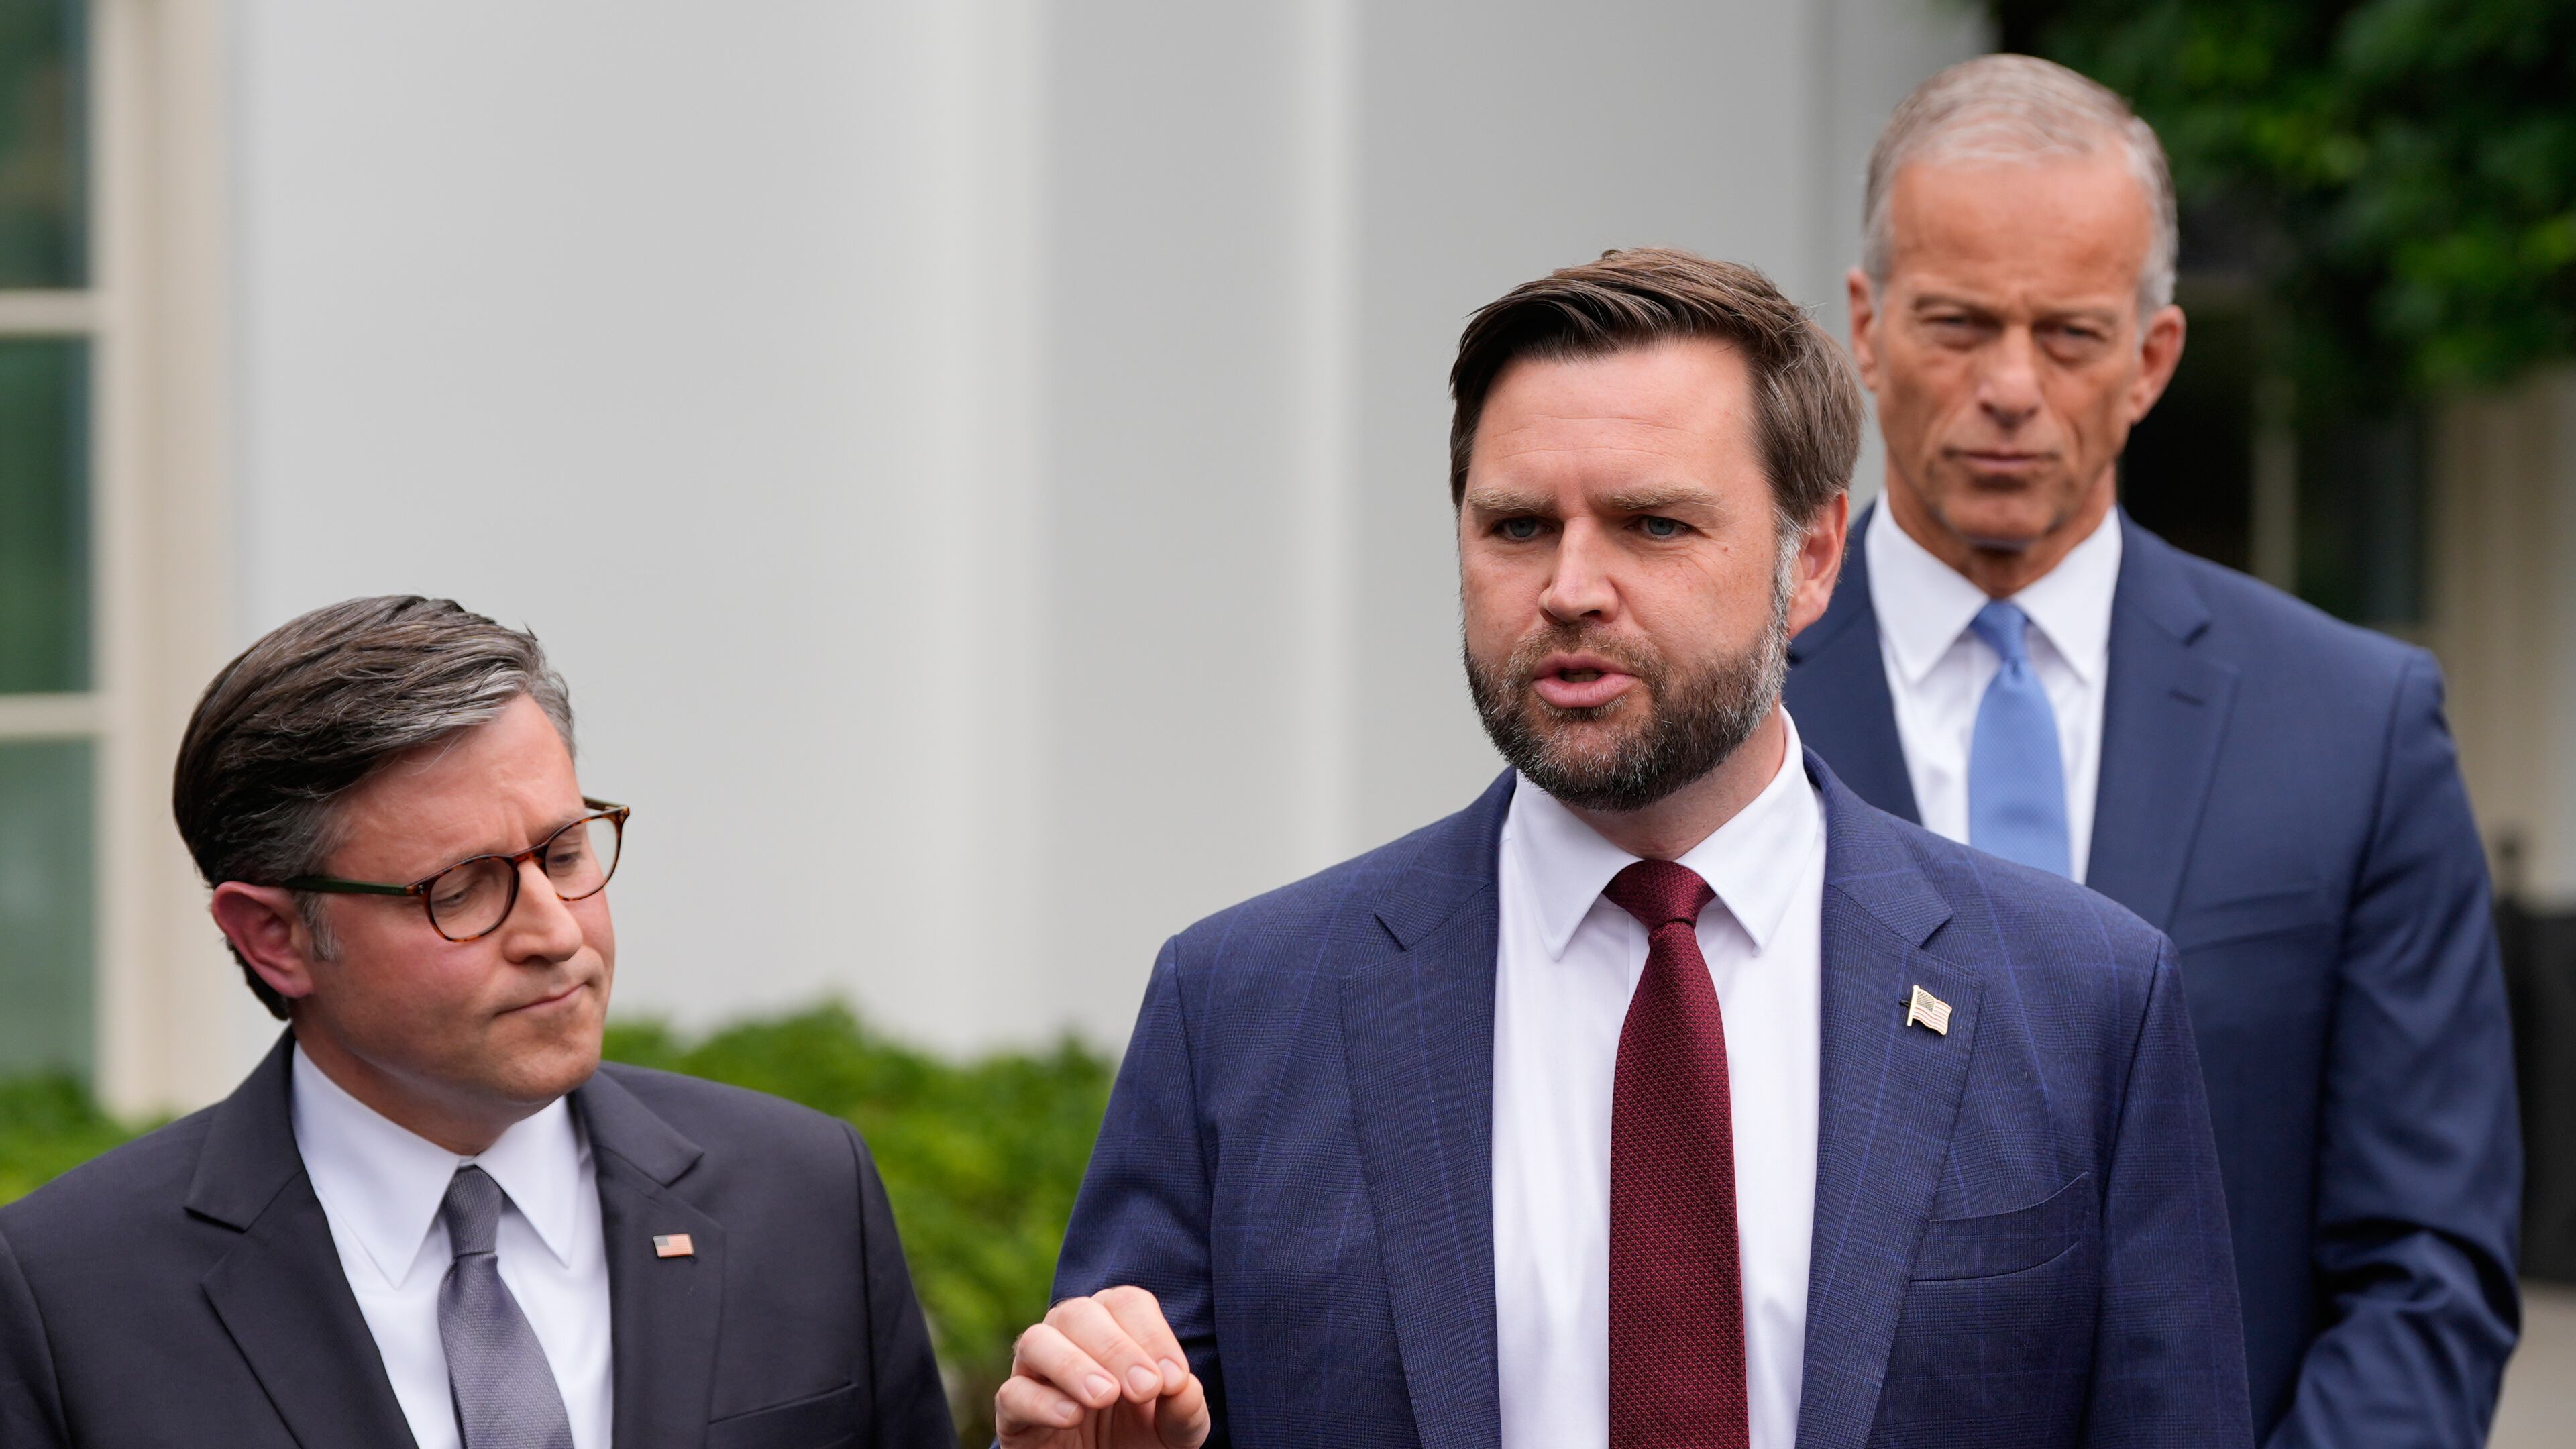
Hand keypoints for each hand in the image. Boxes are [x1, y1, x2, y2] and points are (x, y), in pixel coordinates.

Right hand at [996, 1287, 1210, 1448]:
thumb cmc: (1140, 1440)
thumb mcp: (1174, 1430)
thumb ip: (1185, 1408)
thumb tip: (1184, 1387)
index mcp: (1113, 1326)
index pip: (1127, 1303)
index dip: (1153, 1335)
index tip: (1174, 1379)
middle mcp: (1069, 1337)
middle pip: (1079, 1312)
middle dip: (1115, 1348)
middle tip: (1144, 1389)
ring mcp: (1035, 1372)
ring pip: (1036, 1341)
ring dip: (1072, 1364)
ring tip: (1104, 1396)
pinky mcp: (1013, 1413)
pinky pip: (1012, 1393)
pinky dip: (1041, 1401)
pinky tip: (1072, 1416)